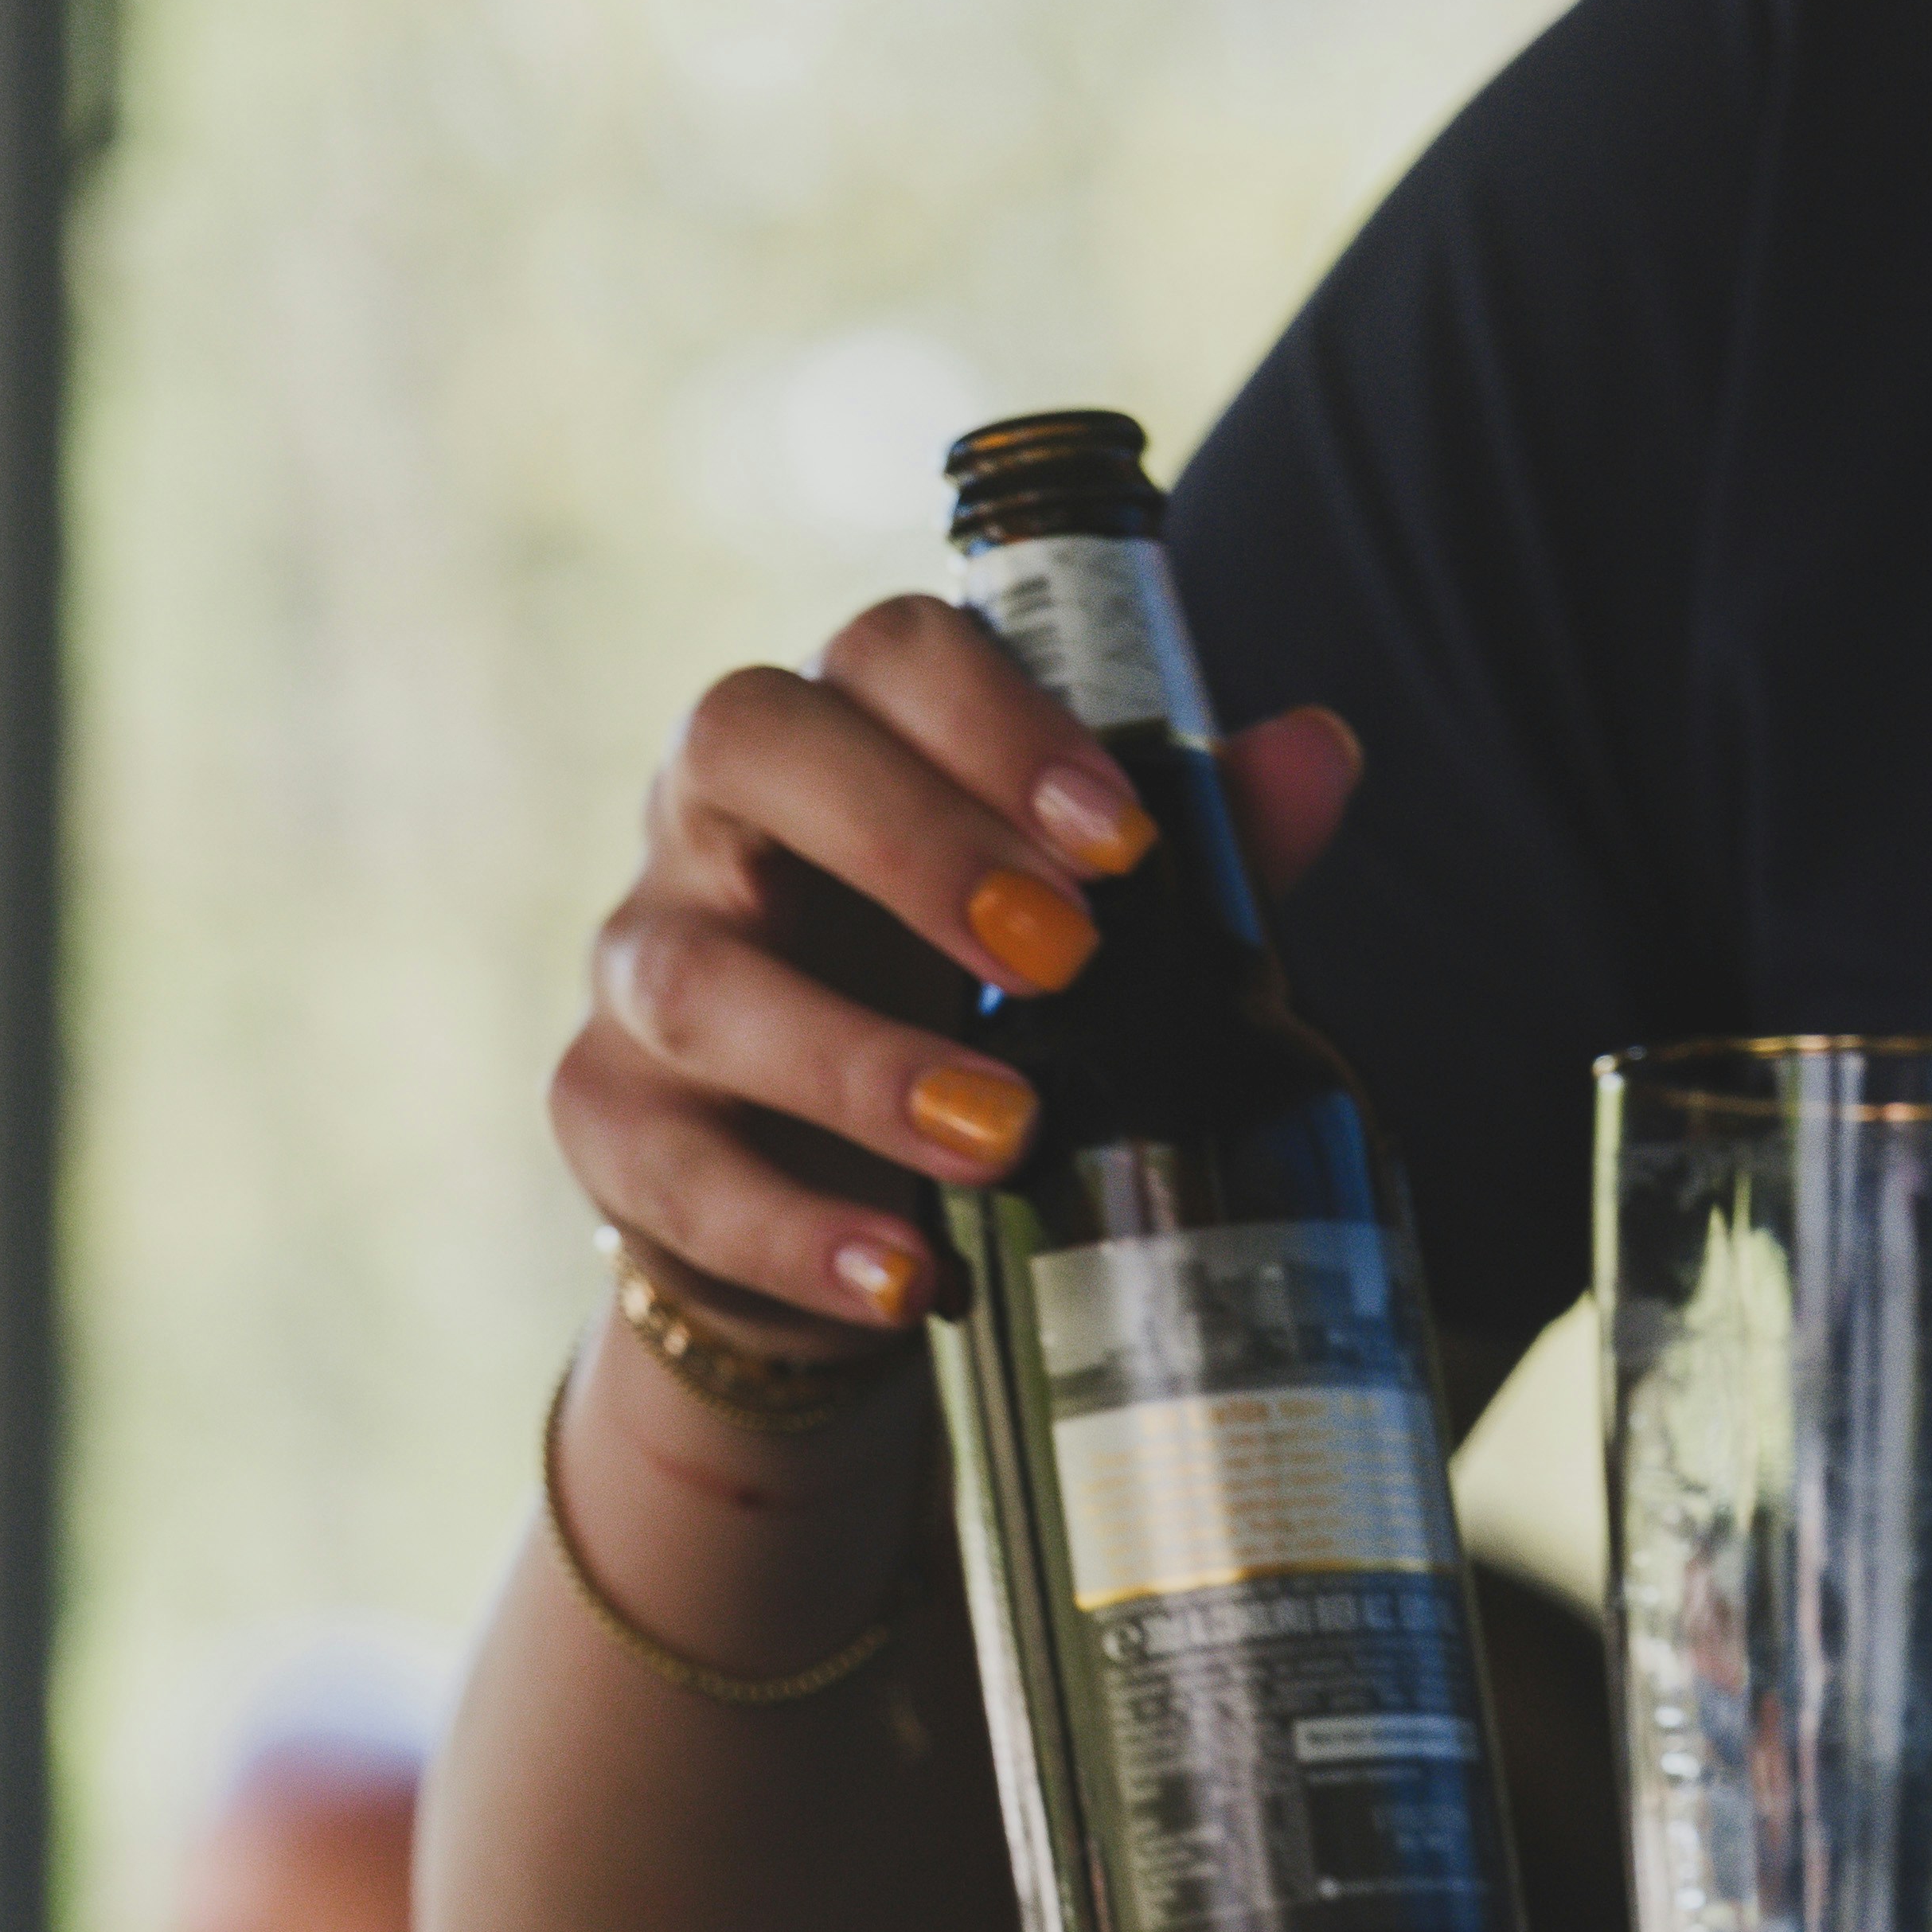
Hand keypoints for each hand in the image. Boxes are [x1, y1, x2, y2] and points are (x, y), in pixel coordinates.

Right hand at [550, 606, 1363, 1352]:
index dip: (996, 720)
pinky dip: (792, 1233)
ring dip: (856, 1061)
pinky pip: (671, 1167)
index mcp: (839, 740)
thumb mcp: (1081, 935)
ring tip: (1004, 1136)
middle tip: (1061, 954)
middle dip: (909, 840)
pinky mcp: (608, 1124)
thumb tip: (1323, 752)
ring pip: (698, 979)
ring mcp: (642, 970)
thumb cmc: (967, 1013)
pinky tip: (908, 1279)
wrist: (840, 1211)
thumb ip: (1191, 843)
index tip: (1122, 838)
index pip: (883, 652)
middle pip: (749, 743)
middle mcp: (712, 823)